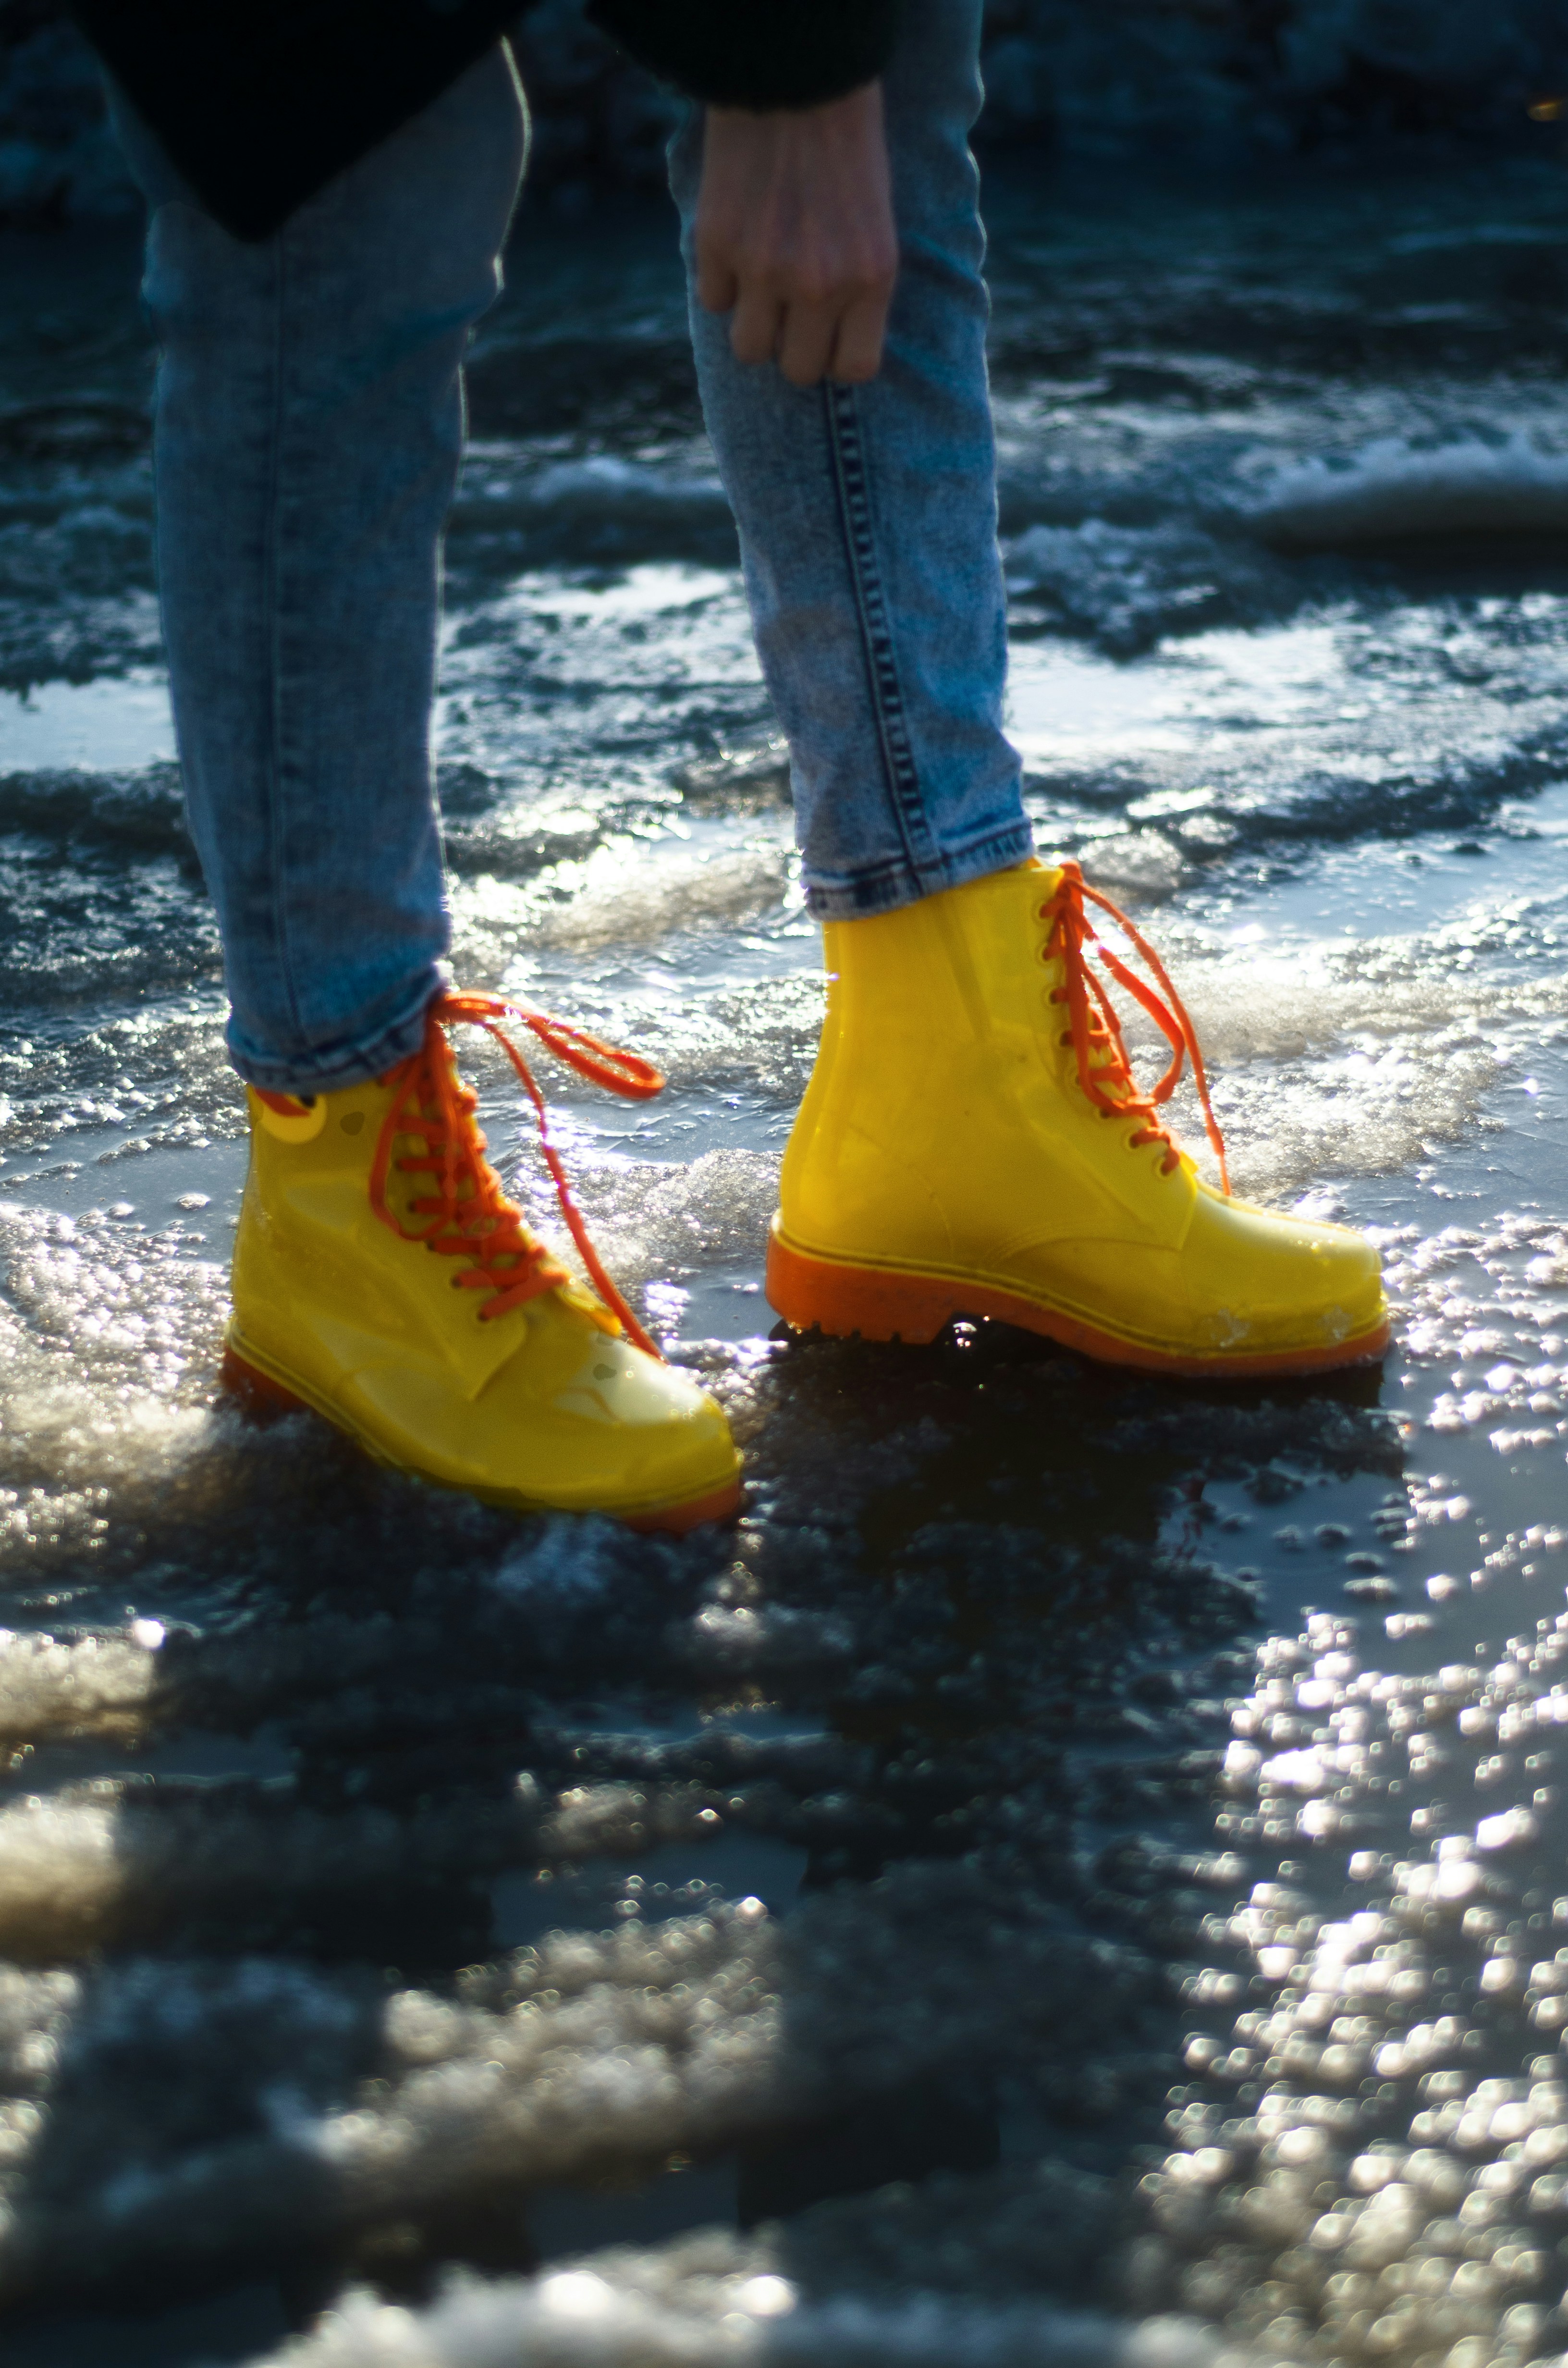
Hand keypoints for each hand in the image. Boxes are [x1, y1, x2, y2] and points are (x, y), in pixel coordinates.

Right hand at [695, 83, 897, 387]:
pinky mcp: (718, 245)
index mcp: (871, 277)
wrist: (796, 79)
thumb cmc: (844, 149)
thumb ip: (856, 286)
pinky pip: (713, 301)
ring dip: (752, 324)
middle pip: (797, 370)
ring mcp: (765, 269)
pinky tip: (735, 242)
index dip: (835, 357)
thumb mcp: (874, 223)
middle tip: (788, 311)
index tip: (826, 337)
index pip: (853, 369)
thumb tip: (827, 346)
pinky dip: (720, 281)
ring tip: (758, 283)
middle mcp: (821, 284)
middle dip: (791, 346)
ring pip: (749, 349)